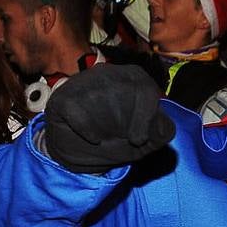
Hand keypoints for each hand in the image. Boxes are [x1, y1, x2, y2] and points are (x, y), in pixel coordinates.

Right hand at [44, 63, 174, 173]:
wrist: (83, 153)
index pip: (144, 87)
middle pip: (121, 91)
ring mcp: (82, 82)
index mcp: (133, 77)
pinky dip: (87, 130)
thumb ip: (162, 132)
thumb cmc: (118, 140)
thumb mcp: (147, 140)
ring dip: (105, 128)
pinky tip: (92, 138)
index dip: (145, 116)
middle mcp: (107, 72)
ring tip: (105, 136)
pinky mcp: (63, 98)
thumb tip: (164, 127)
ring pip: (98, 100)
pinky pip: (77, 111)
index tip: (139, 139)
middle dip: (124, 124)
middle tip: (120, 137)